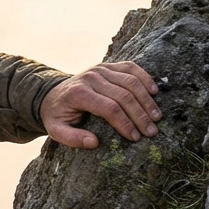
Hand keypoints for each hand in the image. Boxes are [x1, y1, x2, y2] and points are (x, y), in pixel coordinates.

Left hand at [40, 61, 160, 148]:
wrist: (52, 94)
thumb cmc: (57, 115)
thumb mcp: (55, 130)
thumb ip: (71, 138)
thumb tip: (94, 143)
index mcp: (78, 93)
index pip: (109, 108)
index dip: (125, 123)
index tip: (135, 137)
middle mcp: (91, 78)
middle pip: (123, 96)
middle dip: (140, 115)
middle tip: (151, 132)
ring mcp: (100, 69)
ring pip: (131, 82)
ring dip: (147, 100)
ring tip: (156, 117)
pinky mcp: (108, 65)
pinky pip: (131, 67)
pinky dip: (145, 78)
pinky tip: (154, 92)